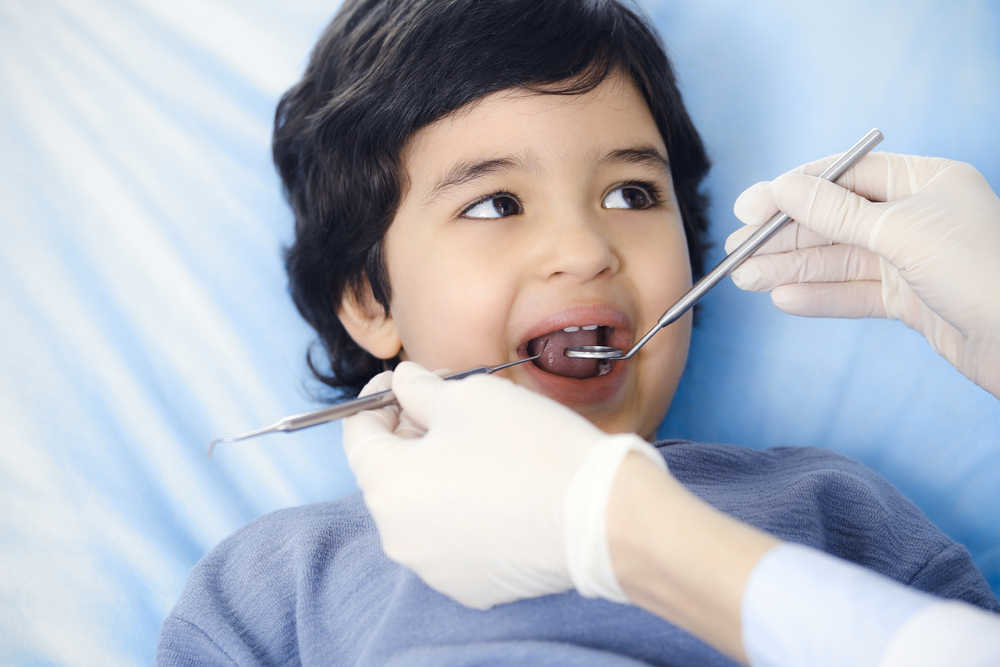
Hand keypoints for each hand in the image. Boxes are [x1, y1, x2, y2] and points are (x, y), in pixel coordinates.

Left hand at [342, 362, 665, 608]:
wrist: (600, 515)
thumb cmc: (532, 449)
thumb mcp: (468, 396)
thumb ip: (421, 388)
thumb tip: (403, 383)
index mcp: (387, 486)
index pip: (357, 434)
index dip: (377, 398)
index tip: (401, 382)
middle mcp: (399, 536)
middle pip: (388, 472)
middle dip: (410, 434)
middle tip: (445, 405)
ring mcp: (432, 567)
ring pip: (420, 507)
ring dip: (436, 473)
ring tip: (478, 446)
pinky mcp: (469, 586)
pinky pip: (450, 538)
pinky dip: (462, 510)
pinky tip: (497, 487)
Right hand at [725, 152, 999, 397]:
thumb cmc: (982, 271)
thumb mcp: (899, 231)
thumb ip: (835, 212)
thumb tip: (783, 187)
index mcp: (925, 181)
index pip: (844, 175)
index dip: (793, 190)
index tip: (749, 207)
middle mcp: (917, 215)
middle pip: (834, 220)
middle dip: (784, 237)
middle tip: (736, 252)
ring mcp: (912, 259)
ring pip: (838, 260)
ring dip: (790, 269)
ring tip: (744, 279)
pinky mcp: (910, 299)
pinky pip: (853, 293)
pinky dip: (818, 296)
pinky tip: (783, 298)